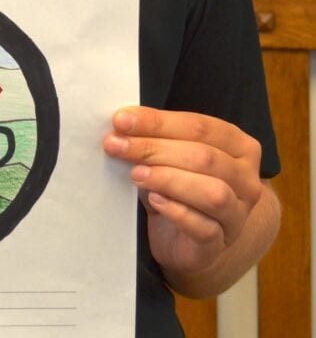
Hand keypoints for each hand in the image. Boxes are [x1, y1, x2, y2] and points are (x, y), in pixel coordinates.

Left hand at [103, 106, 263, 280]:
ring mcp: (237, 214)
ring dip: (168, 179)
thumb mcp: (169, 156)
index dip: (158, 122)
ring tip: (135, 174)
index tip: (121, 120)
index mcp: (239, 146)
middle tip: (116, 145)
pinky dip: (177, 211)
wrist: (186, 238)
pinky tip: (154, 200)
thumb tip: (122, 124)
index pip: (200, 126)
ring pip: (212, 192)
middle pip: (204, 157)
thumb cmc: (177, 186)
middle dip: (154, 148)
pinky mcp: (220, 244)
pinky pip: (204, 228)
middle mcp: (246, 179)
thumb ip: (155, 138)